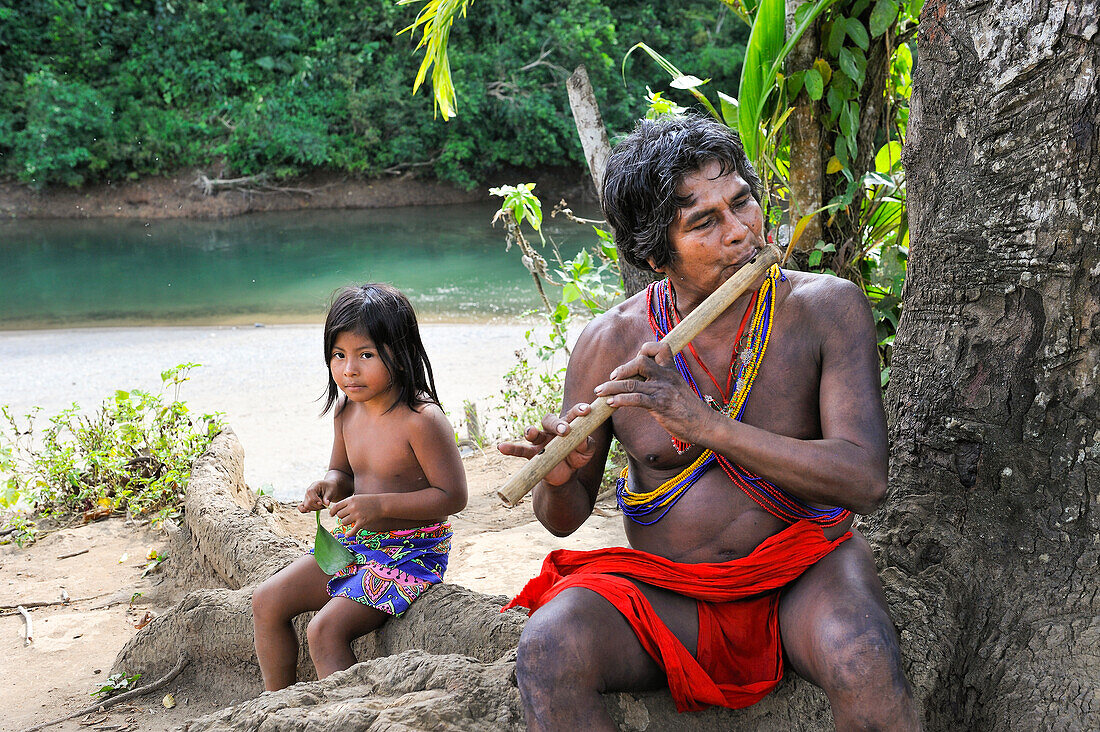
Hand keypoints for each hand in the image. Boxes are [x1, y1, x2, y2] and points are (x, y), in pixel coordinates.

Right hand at [298, 478, 342, 512]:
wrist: (330, 487)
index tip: (322, 503)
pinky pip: (301, 507)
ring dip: (315, 508)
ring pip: (306, 506)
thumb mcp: (331, 491)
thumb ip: (328, 497)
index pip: (310, 493)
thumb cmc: (331, 488)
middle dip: (317, 506)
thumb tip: (326, 504)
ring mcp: (307, 496)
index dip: (316, 500)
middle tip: (325, 505)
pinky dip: (304, 510)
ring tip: (322, 506)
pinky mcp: (307, 501)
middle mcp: (308, 491)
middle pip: (308, 502)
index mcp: (314, 486)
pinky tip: (309, 511)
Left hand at [328, 494, 382, 535]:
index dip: (332, 511)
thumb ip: (347, 503)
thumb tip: (337, 511)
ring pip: (344, 522)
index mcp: (350, 500)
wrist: (381, 504)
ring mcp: (357, 515)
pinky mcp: (362, 522)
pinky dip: (349, 534)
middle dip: (342, 517)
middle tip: (347, 516)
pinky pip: (352, 530)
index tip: (331, 514)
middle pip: (339, 515)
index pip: (336, 507)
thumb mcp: (357, 498)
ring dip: (346, 523)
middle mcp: (352, 507)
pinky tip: (347, 535)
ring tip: (352, 521)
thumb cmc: (369, 500)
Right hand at [497, 402, 597, 487]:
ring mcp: (540, 441)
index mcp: (567, 425)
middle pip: (550, 420)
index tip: (586, 410)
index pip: (571, 414)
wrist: (566, 474)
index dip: (578, 410)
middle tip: (565, 430)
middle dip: (556, 423)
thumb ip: (587, 445)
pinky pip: (519, 450)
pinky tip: (502, 447)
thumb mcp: (586, 451)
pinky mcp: (532, 454)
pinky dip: (510, 448)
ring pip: (533, 433)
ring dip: (531, 431)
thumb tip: (582, 440)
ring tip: (530, 433)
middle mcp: (551, 430)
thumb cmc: (577, 456)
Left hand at [593, 341, 714, 444]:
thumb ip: (663, 380)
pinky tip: (611, 403)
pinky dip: (620, 400)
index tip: (635, 360)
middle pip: (640, 362)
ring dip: (611, 387)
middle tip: (611, 378)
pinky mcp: (660, 405)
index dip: (644, 349)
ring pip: (631, 382)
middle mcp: (666, 376)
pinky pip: (636, 399)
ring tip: (599, 392)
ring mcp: (663, 390)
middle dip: (621, 369)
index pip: (660, 347)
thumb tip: (644, 381)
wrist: (705, 424)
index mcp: (671, 370)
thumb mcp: (678, 388)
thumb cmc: (690, 409)